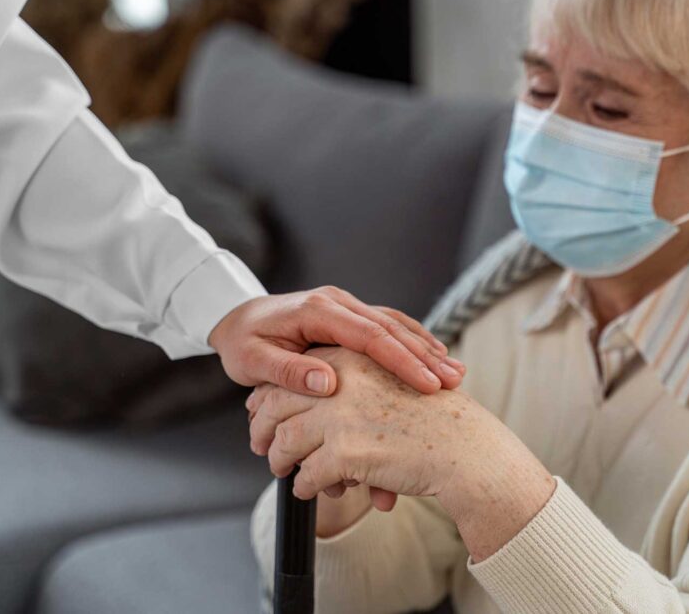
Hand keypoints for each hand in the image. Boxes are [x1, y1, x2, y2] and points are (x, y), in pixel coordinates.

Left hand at [208, 286, 464, 396]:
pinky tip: (434, 358)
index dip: (401, 361)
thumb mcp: (255, 361)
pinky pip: (389, 326)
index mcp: (317, 311)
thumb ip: (290, 372)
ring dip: (426, 348)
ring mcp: (346, 306)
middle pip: (391, 328)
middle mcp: (337, 302)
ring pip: (396, 324)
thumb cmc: (242, 343)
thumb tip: (329, 384)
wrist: (234, 316)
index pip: (369, 336)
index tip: (427, 385)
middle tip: (453, 383)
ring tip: (454, 374)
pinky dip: (414, 341)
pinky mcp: (350, 315)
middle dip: (425, 355)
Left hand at [247, 347, 555, 558]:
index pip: (296, 370)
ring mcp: (342, 414)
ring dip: (279, 460)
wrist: (469, 450)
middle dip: (264, 427)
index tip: (263, 412)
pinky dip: (303, 485)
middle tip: (260, 445)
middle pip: (278, 402)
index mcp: (354, 353)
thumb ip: (354, 380)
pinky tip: (308, 489)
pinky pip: (307, 473)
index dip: (273, 394)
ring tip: (281, 469)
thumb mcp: (391, 382)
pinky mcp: (346, 450)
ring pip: (286, 440)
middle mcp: (343, 378)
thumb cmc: (436, 421)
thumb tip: (319, 386)